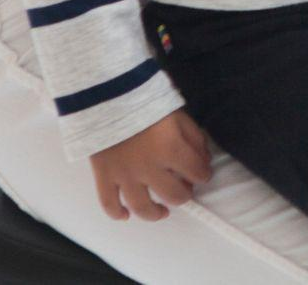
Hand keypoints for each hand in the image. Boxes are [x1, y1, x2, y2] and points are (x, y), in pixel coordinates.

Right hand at [87, 108, 212, 221]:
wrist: (106, 92)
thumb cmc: (144, 101)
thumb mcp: (178, 113)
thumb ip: (194, 138)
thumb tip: (203, 161)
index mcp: (171, 148)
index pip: (197, 173)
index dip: (204, 175)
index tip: (202, 174)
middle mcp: (149, 167)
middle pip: (174, 195)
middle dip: (184, 194)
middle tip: (184, 190)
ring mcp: (124, 174)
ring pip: (142, 207)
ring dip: (156, 213)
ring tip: (162, 211)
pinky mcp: (103, 175)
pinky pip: (108, 203)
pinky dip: (117, 213)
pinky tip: (126, 215)